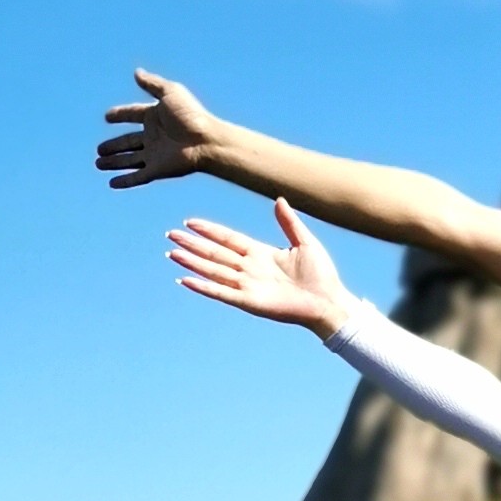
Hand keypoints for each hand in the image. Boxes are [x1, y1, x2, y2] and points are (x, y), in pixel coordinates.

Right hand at [101, 68, 223, 190]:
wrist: (207, 141)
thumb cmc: (191, 116)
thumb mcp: (170, 93)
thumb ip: (152, 84)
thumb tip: (136, 72)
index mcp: (155, 116)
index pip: (133, 114)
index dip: (120, 115)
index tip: (107, 116)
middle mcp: (153, 136)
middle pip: (128, 141)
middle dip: (113, 146)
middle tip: (99, 149)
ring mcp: (155, 154)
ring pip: (129, 160)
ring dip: (114, 162)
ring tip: (98, 163)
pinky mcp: (157, 169)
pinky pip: (137, 177)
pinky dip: (125, 181)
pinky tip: (112, 183)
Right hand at [168, 199, 350, 336]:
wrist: (329, 301)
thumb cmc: (322, 274)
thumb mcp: (305, 242)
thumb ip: (289, 222)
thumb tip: (278, 199)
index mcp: (261, 253)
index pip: (228, 238)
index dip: (210, 230)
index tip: (190, 222)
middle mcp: (250, 268)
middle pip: (215, 253)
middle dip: (193, 244)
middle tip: (171, 235)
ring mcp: (248, 285)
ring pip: (213, 270)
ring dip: (192, 262)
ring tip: (172, 253)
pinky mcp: (249, 301)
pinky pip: (221, 292)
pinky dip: (203, 286)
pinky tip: (185, 280)